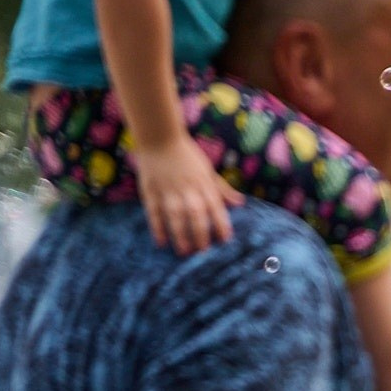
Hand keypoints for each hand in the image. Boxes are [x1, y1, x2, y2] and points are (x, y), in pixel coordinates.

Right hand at [133, 137, 244, 254]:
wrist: (159, 137)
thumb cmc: (187, 155)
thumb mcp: (207, 170)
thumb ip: (222, 189)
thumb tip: (240, 203)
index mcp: (203, 183)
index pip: (215, 207)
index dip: (221, 223)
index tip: (225, 240)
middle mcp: (187, 188)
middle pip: (195, 214)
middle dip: (200, 233)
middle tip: (203, 253)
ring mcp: (167, 189)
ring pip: (175, 215)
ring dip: (180, 234)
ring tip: (184, 252)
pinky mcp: (150, 190)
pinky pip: (154, 212)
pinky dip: (157, 227)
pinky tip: (161, 242)